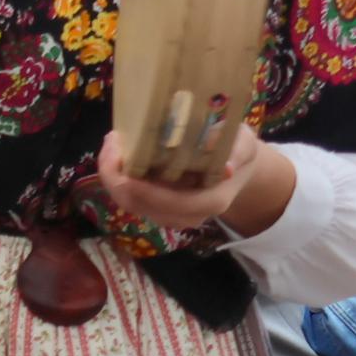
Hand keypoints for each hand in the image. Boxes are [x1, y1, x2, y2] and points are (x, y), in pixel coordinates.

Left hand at [96, 128, 293, 238]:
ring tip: (112, 141)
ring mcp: (169, 215)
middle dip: (116, 175)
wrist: (237, 168)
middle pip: (138, 204)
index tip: (123, 157)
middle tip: (112, 140)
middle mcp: (187, 215)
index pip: (169, 202)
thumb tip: (227, 168)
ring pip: (128, 202)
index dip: (141, 185)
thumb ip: (238, 153)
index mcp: (210, 202)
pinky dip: (117, 176)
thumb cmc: (237, 151)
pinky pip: (129, 197)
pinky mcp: (156, 208)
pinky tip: (117, 151)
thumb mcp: (244, 144)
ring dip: (112, 174)